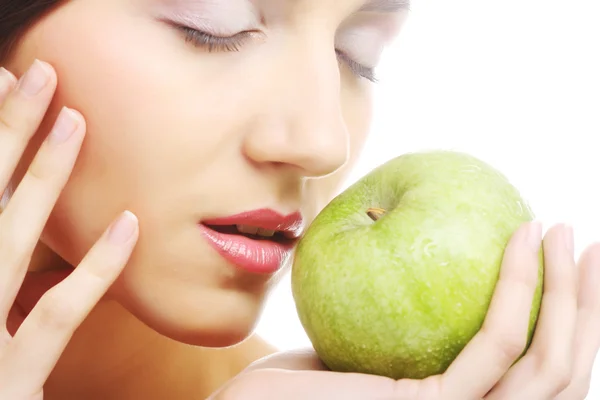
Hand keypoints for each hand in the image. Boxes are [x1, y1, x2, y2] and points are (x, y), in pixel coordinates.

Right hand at [0, 60, 138, 398]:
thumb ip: (8, 276)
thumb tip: (26, 226)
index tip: (10, 89)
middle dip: (7, 132)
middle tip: (38, 74)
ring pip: (9, 238)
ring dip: (42, 176)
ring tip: (75, 120)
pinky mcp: (13, 377)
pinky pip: (57, 314)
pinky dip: (96, 268)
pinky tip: (129, 224)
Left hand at [211, 223, 599, 399]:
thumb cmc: (288, 390)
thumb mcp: (354, 353)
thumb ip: (394, 334)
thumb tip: (409, 277)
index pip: (535, 381)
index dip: (569, 324)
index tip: (566, 264)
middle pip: (560, 376)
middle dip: (583, 305)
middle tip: (584, 241)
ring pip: (545, 364)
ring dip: (567, 291)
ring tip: (559, 229)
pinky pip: (494, 345)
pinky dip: (519, 288)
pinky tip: (519, 239)